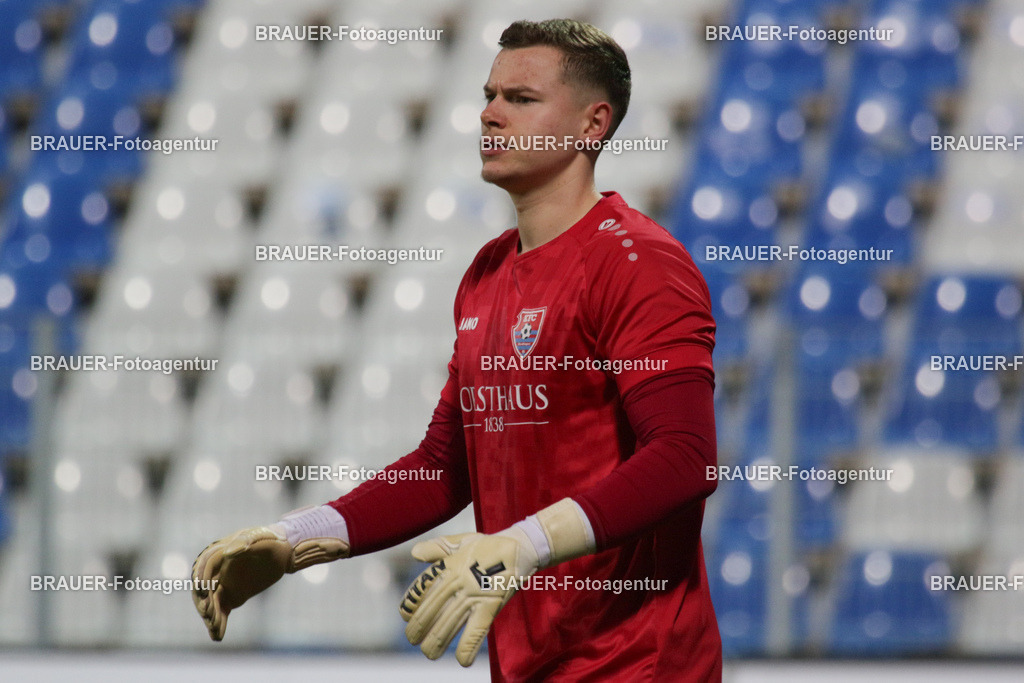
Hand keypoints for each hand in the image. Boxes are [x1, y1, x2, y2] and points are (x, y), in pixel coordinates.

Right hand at [191, 525, 347, 640]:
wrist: (283, 553)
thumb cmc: (271, 540)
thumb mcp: (261, 537)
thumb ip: (245, 542)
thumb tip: (227, 552)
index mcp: (220, 553)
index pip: (204, 567)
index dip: (201, 578)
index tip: (202, 590)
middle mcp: (218, 571)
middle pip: (204, 588)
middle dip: (203, 601)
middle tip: (208, 614)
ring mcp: (224, 585)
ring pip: (212, 602)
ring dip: (211, 616)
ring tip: (216, 628)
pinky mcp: (233, 596)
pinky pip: (222, 611)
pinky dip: (219, 623)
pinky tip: (218, 637)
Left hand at [400, 528, 538, 666]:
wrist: (520, 547)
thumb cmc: (489, 545)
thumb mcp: (462, 541)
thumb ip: (437, 548)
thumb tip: (414, 553)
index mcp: (448, 566)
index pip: (421, 588)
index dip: (410, 605)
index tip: (405, 616)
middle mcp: (457, 582)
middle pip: (431, 610)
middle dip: (418, 628)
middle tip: (413, 639)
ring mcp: (474, 595)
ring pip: (449, 624)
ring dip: (437, 642)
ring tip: (430, 654)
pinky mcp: (490, 606)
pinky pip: (476, 630)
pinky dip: (468, 646)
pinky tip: (462, 661)